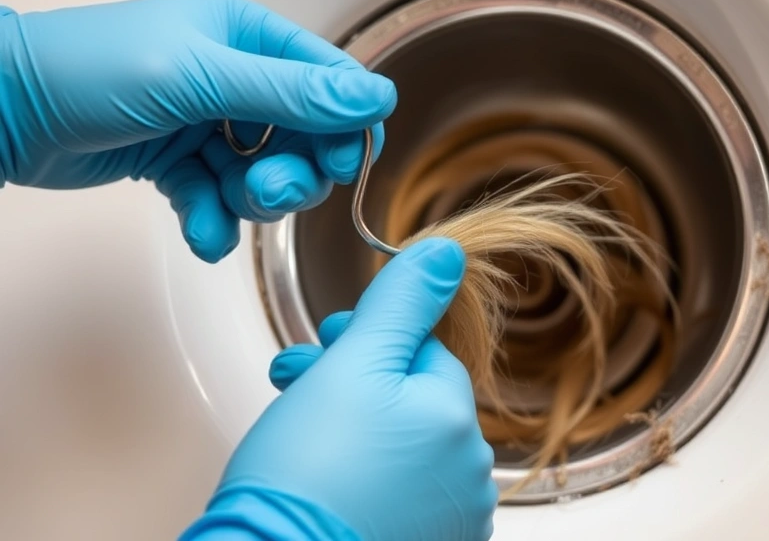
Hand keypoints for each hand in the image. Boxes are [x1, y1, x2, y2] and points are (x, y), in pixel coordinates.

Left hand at [0, 0, 394, 261]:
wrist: (5, 113)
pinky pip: (222, 200)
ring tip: (223, 205)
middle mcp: (236, 79)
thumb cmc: (89, 71)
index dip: (343, 128)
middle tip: (265, 190)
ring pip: (267, 176)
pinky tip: (198, 227)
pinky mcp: (181, 163)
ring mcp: (208, 123)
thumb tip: (373, 97)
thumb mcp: (201, 77)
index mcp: (248, 38)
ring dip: (253, 202)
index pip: (328, 82)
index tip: (337, 164)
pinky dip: (214, 221)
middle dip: (292, 175)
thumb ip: (292, 93)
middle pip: (305, 139)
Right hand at [181, 238, 498, 540]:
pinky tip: (325, 474)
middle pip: (411, 400)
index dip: (369, 340)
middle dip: (353, 378)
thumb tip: (447, 256)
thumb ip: (403, 304)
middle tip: (298, 378)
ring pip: (403, 446)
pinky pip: (399, 492)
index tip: (325, 342)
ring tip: (300, 428)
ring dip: (356, 424)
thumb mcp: (354, 363)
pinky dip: (365, 476)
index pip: (423, 353)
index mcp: (456, 419)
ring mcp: (448, 517)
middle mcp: (467, 473)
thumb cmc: (306, 471)